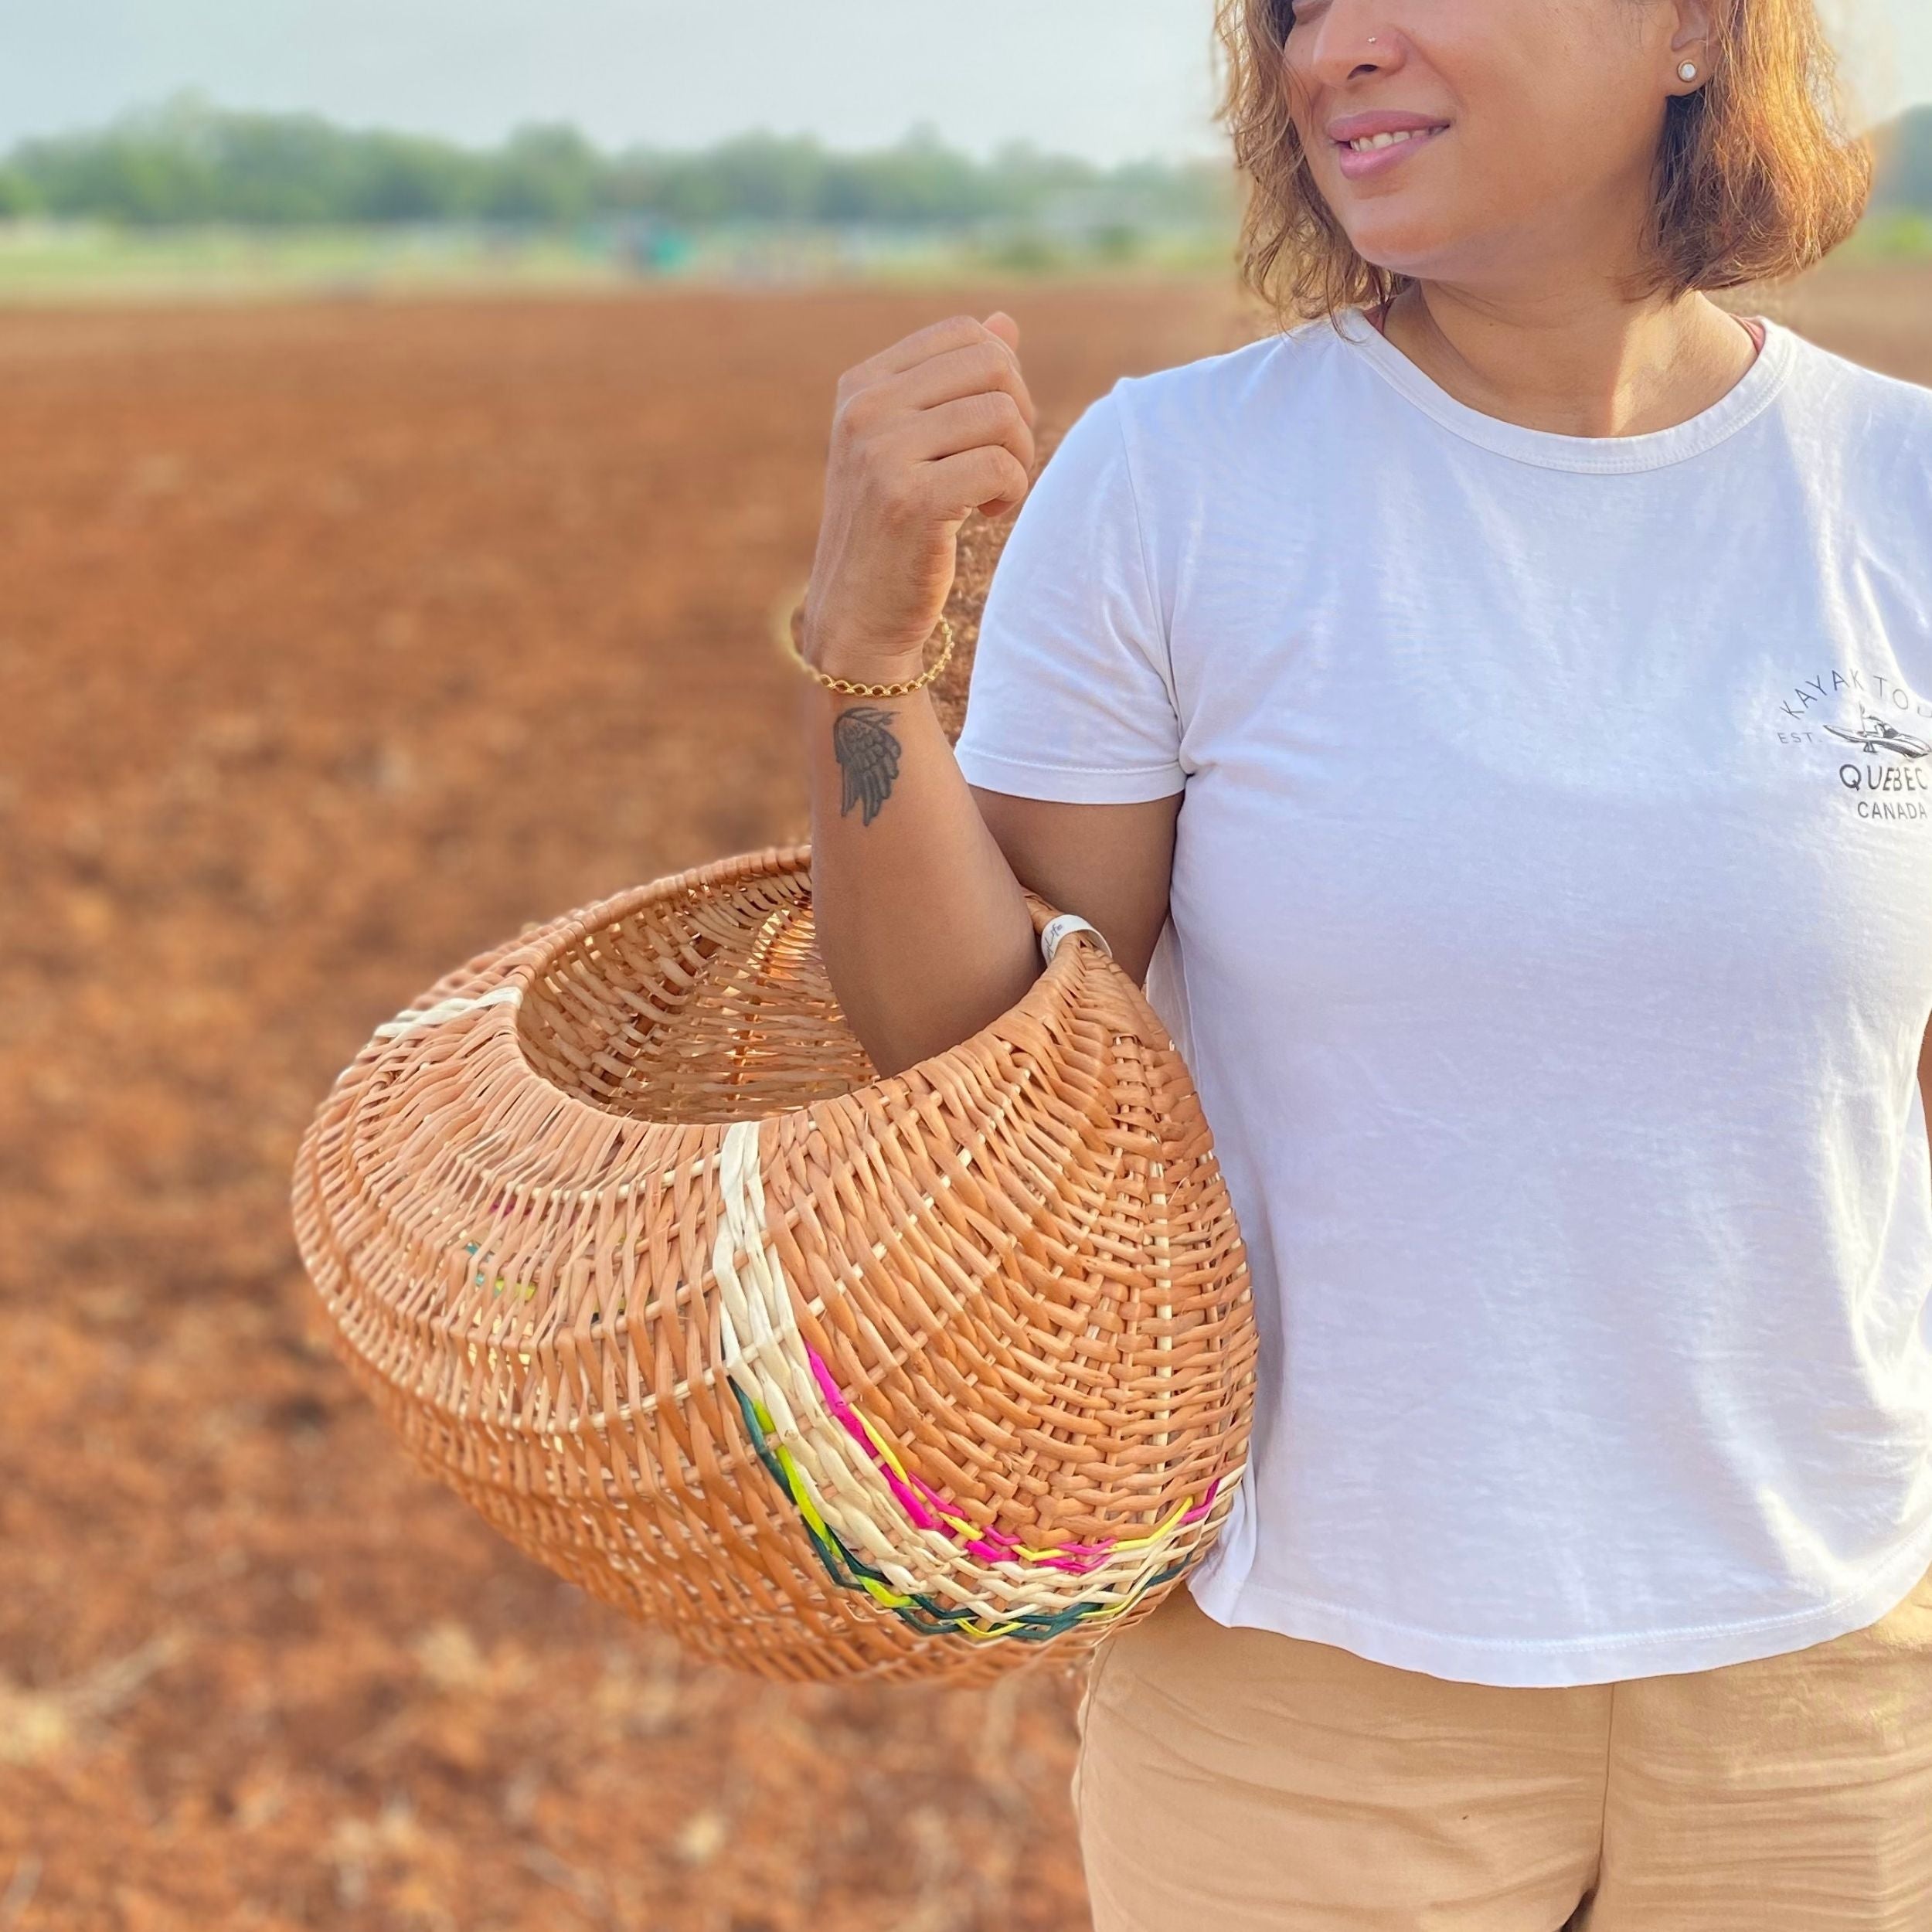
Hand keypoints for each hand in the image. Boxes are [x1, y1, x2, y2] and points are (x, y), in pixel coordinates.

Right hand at [801, 309, 1036, 681]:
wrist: (857, 616)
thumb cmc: (895, 530)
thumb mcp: (913, 445)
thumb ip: (954, 383)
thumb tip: (1006, 322)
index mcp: (861, 385)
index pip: (965, 334)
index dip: (1003, 376)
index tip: (990, 430)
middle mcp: (864, 410)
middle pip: (992, 365)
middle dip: (1019, 415)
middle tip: (1005, 463)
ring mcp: (881, 453)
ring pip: (1002, 414)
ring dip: (1018, 458)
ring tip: (996, 494)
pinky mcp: (909, 500)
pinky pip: (1000, 466)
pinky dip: (1013, 491)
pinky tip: (990, 516)